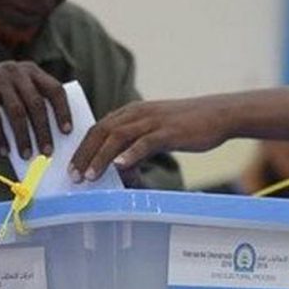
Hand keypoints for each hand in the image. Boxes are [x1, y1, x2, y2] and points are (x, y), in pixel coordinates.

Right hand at [0, 62, 71, 158]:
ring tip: (27, 155)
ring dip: (23, 137)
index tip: (67, 131)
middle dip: (43, 130)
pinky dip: (0, 138)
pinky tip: (4, 152)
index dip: (63, 110)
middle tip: (48, 152)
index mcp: (30, 70)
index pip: (54, 89)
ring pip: (17, 112)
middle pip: (36, 103)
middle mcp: (16, 71)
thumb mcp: (14, 88)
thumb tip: (48, 137)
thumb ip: (30, 102)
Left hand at [70, 97, 233, 181]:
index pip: (98, 128)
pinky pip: (145, 142)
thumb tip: (121, 169)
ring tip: (89, 176)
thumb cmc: (187, 127)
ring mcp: (152, 121)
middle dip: (84, 154)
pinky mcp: (168, 131)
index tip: (69, 167)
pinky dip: (130, 154)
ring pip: (118, 136)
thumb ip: (136, 150)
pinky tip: (120, 167)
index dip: (81, 147)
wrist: (219, 114)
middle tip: (72, 176)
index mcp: (131, 112)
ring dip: (100, 157)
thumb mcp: (156, 136)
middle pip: (101, 131)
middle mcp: (137, 113)